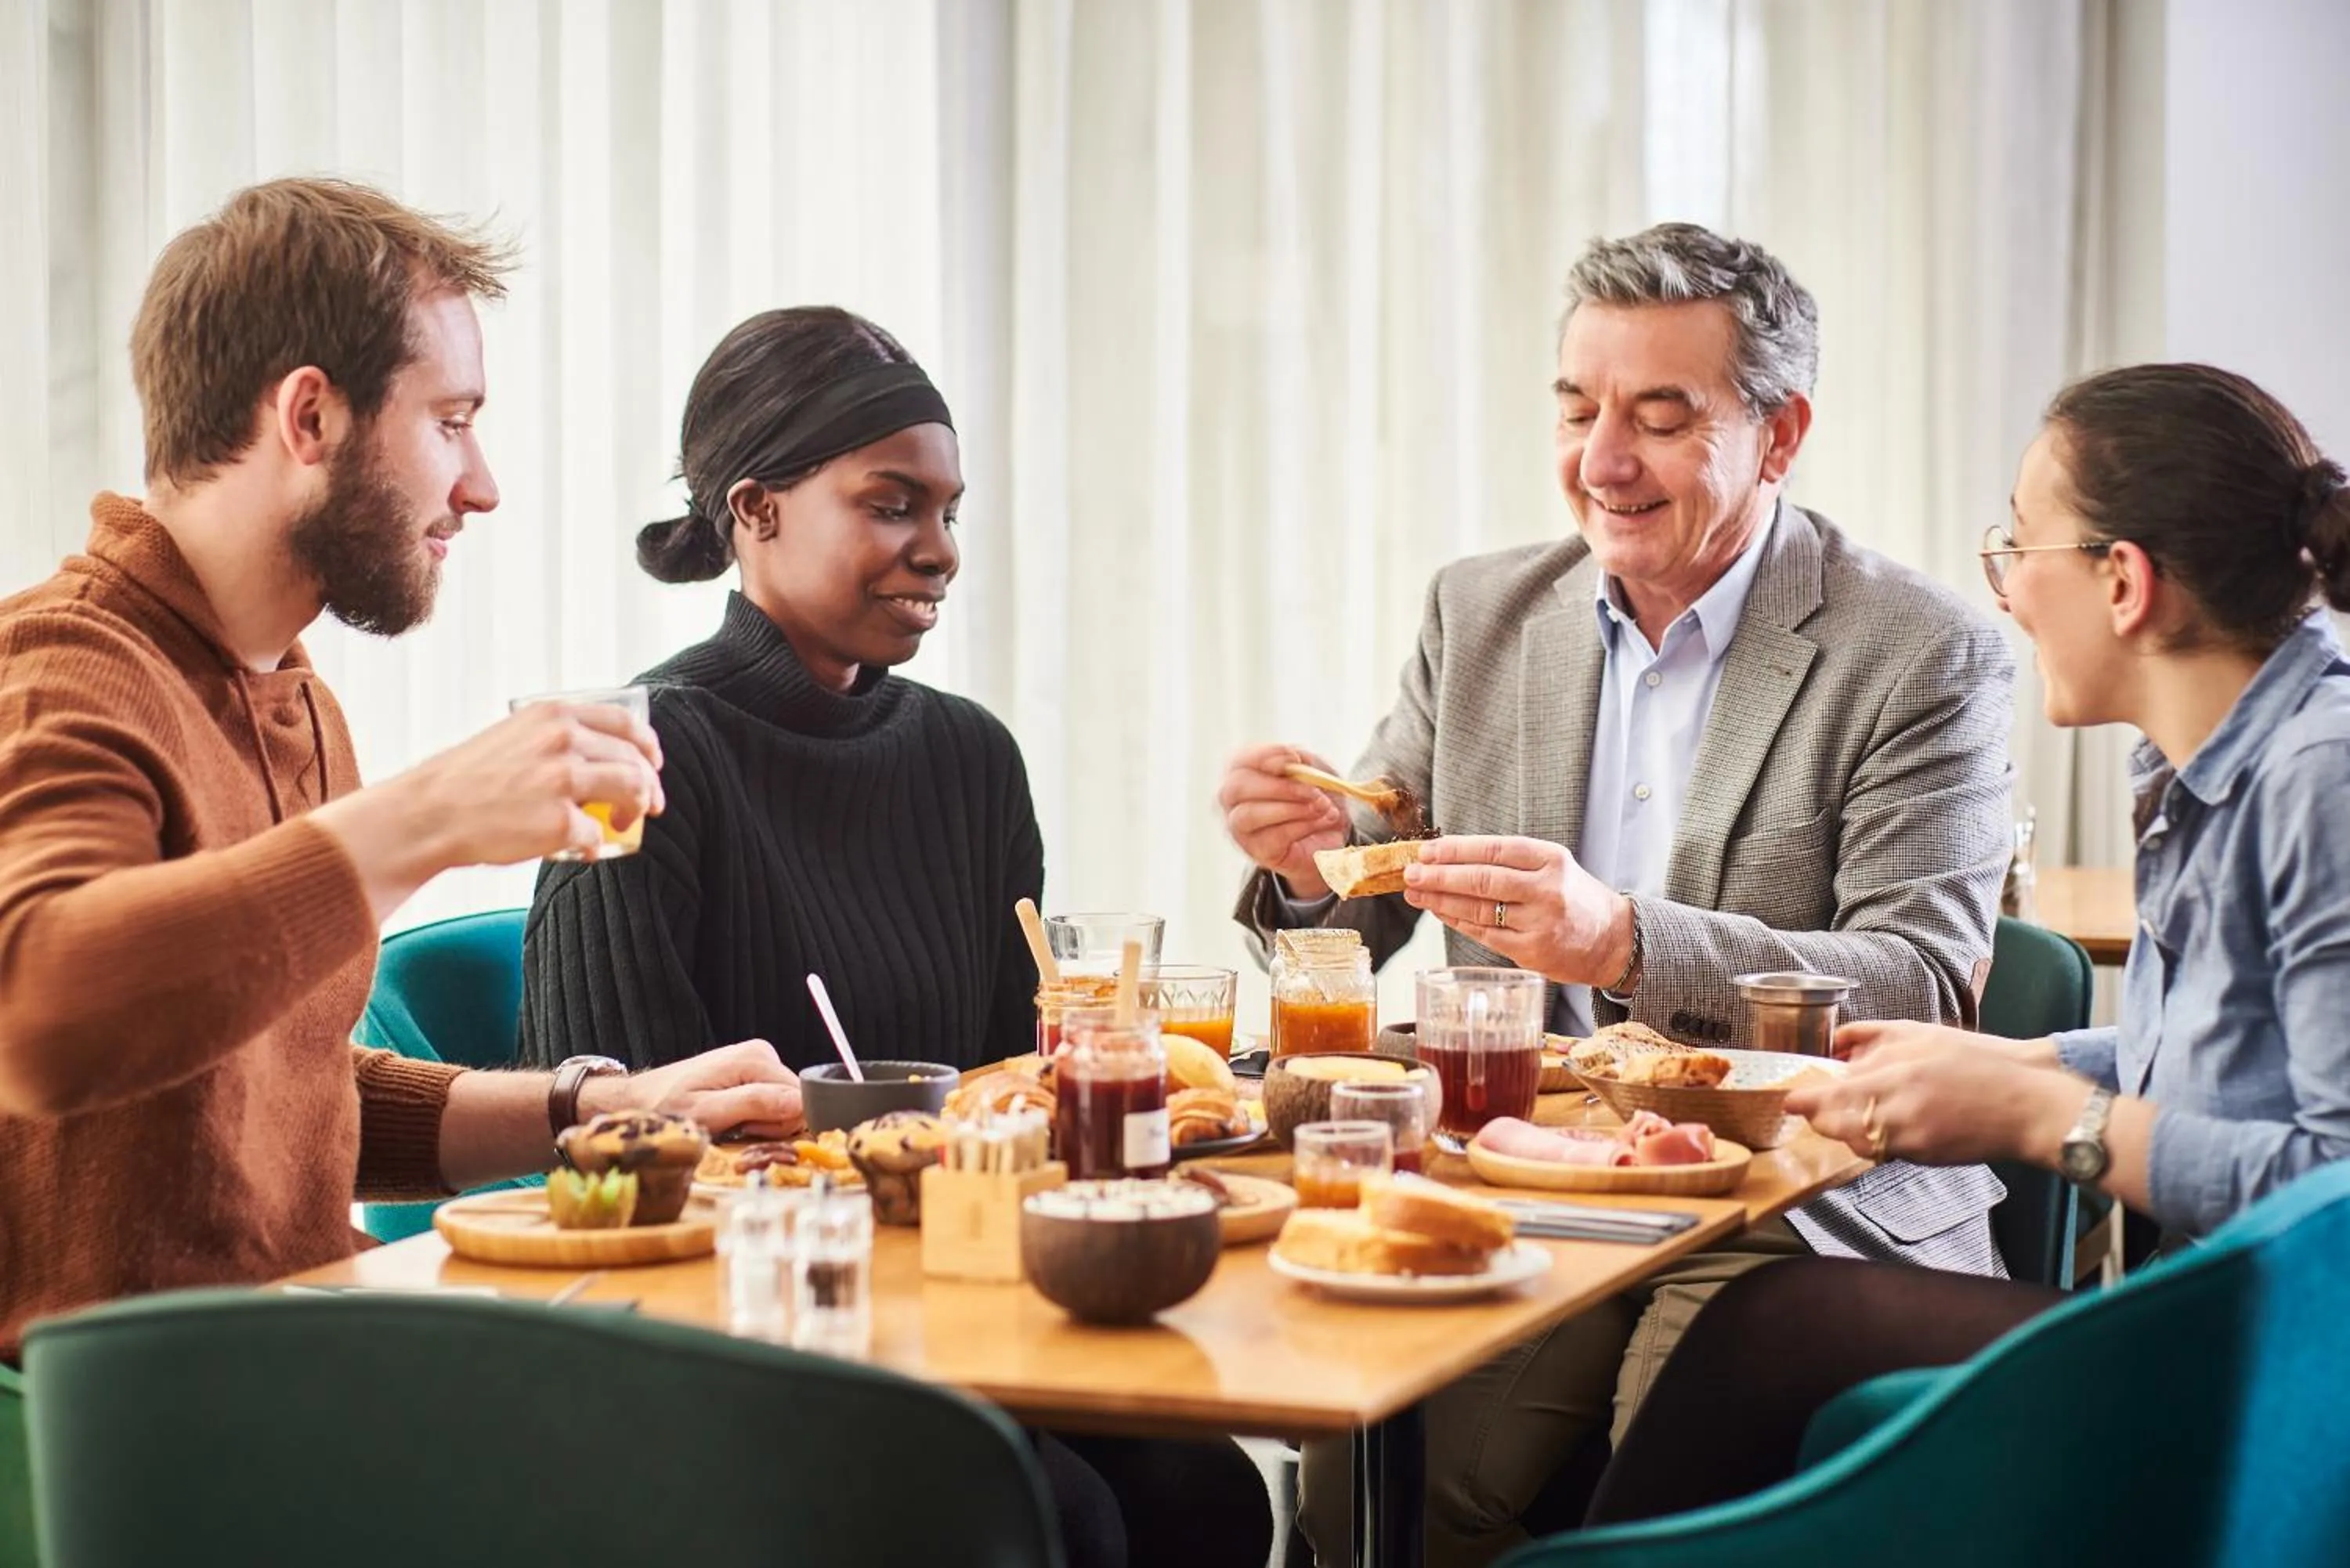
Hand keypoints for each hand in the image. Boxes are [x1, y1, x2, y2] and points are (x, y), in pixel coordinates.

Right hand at [314, 700, 664, 917]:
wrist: (430, 813)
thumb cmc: (469, 780)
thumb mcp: (516, 736)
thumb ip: (559, 737)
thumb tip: (606, 757)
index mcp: (554, 714)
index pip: (626, 722)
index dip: (648, 746)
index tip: (653, 764)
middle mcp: (564, 739)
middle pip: (635, 761)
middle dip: (650, 787)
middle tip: (650, 807)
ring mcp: (564, 779)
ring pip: (632, 791)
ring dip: (635, 812)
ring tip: (623, 825)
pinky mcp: (561, 821)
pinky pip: (598, 834)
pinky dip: (596, 845)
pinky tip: (582, 849)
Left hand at [591, 1039, 804, 1139]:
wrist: (638, 1100)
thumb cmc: (666, 1108)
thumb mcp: (707, 1112)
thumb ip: (755, 1104)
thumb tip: (800, 1103)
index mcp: (756, 1058)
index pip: (800, 1100)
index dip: (779, 1125)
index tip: (748, 1130)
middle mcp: (763, 1054)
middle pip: (794, 1102)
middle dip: (770, 1124)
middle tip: (735, 1128)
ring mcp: (758, 1063)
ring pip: (784, 1106)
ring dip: (761, 1123)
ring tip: (730, 1124)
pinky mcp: (751, 1074)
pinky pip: (772, 1104)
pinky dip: (755, 1119)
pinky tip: (733, 1119)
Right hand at [1216, 742, 1349, 899]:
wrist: (1329, 835)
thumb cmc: (1313, 797)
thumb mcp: (1312, 772)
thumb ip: (1303, 763)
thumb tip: (1297, 759)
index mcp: (1243, 772)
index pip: (1240, 760)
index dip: (1265, 756)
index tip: (1295, 758)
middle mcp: (1233, 800)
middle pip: (1238, 788)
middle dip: (1280, 787)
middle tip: (1313, 790)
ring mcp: (1241, 829)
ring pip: (1250, 815)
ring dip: (1292, 809)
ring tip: (1322, 806)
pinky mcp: (1258, 851)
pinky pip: (1274, 837)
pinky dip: (1304, 826)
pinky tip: (1323, 820)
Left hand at [1401, 835, 1631, 985]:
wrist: (1612, 940)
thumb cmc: (1573, 898)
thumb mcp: (1553, 867)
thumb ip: (1510, 863)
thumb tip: (1450, 857)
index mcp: (1552, 860)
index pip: (1496, 850)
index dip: (1457, 849)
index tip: (1427, 850)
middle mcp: (1547, 890)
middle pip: (1483, 880)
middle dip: (1440, 875)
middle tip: (1411, 872)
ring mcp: (1539, 922)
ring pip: (1479, 909)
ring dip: (1441, 900)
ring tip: (1415, 892)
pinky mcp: (1531, 951)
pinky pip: (1484, 934)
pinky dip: (1457, 922)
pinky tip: (1439, 912)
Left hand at [1786, 1022, 2091, 1166]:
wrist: (2027, 1103)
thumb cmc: (1978, 1062)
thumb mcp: (1921, 1033)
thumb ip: (1872, 1036)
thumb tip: (1834, 1041)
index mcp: (1899, 1075)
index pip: (1834, 1095)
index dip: (1806, 1102)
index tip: (1791, 1099)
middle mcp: (1902, 1113)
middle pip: (1838, 1126)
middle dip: (1822, 1118)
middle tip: (1818, 1107)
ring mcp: (1913, 1141)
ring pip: (1858, 1142)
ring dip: (1848, 1130)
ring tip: (1859, 1112)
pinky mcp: (1924, 1158)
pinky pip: (1884, 1151)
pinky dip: (1876, 1140)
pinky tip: (1889, 1124)